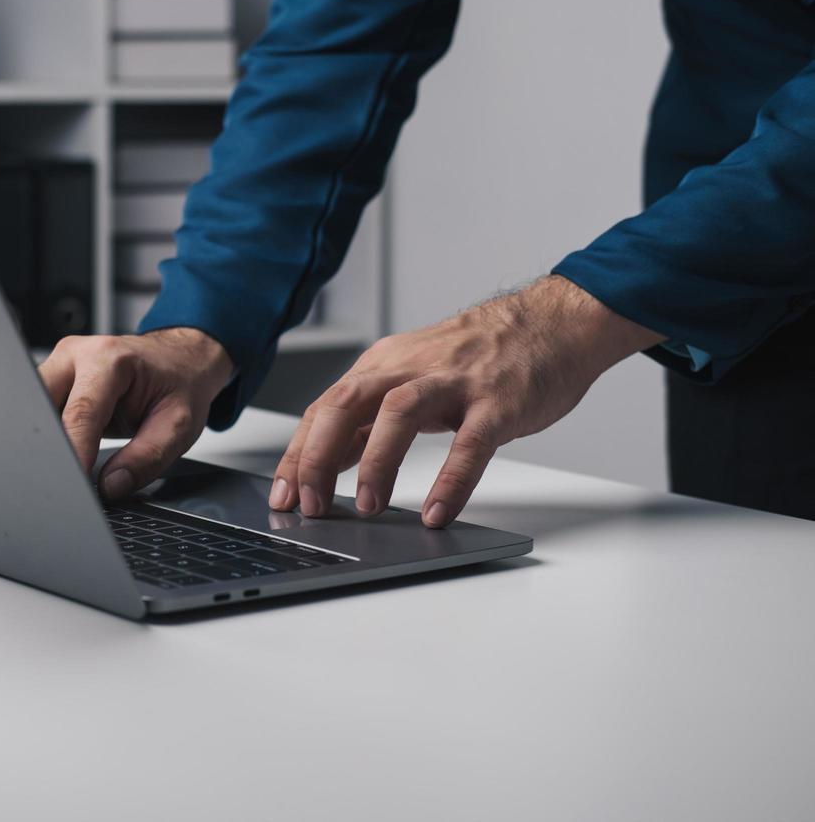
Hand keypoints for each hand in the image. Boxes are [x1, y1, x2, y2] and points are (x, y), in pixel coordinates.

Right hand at [39, 328, 234, 498]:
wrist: (179, 360)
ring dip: (51, 438)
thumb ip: (146, 458)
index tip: (74, 484)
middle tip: (71, 476)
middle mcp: (77, 354)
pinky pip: (40, 410)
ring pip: (34, 410)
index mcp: (109, 359)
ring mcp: (61, 363)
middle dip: (52, 446)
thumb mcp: (179, 426)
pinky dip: (53, 432)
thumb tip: (111, 485)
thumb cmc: (179, 384)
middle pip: (44, 408)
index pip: (79, 413)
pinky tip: (72, 441)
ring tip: (78, 455)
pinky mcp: (53, 376)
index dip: (74, 452)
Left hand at [272, 276, 662, 526]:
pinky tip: (436, 511)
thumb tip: (325, 461)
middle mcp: (409, 369)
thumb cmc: (477, 358)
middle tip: (309, 505)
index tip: (281, 496)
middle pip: (345, 405)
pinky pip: (470, 443)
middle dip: (318, 457)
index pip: (322, 410)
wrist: (551, 323)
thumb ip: (369, 418)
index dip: (297, 454)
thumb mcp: (410, 379)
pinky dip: (450, 479)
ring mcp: (453, 383)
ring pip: (398, 414)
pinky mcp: (497, 402)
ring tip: (366, 506)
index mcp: (381, 366)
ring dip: (376, 462)